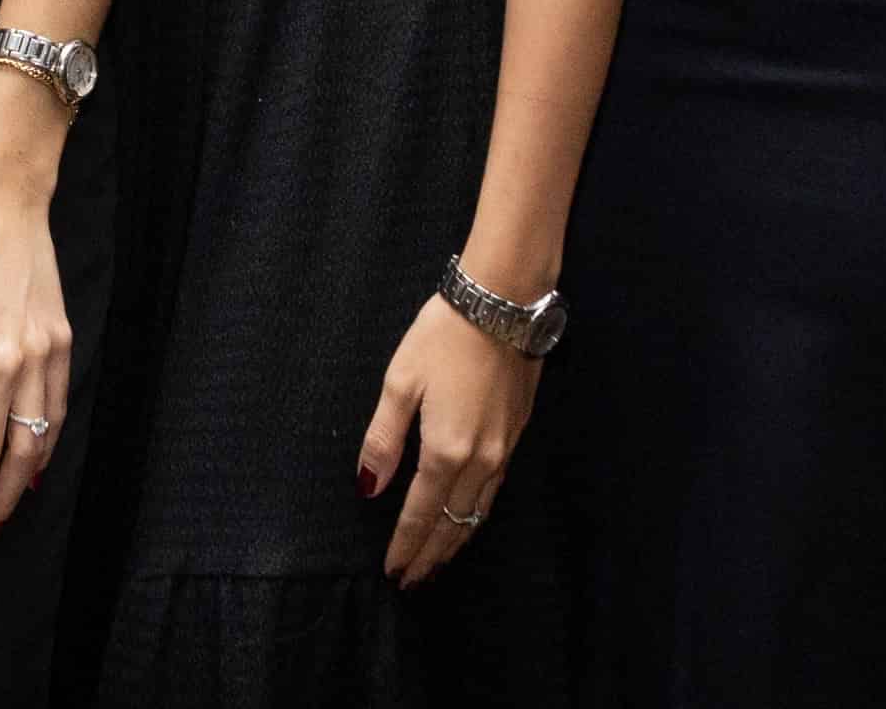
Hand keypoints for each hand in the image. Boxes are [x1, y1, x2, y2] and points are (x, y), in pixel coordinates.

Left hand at [359, 294, 537, 585]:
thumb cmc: (443, 336)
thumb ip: (383, 439)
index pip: (421, 514)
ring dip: (456, 541)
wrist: (504, 304)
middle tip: (412, 581)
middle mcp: (480, 460)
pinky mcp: (517, 434)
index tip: (393, 572)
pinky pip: (494, 491)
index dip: (405, 546)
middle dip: (431, 556)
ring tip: (436, 562)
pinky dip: (476, 515)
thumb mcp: (401, 382)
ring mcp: (504, 450)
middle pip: (453, 523)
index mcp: (446, 450)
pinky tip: (468, 517)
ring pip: (478, 512)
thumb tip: (368, 487)